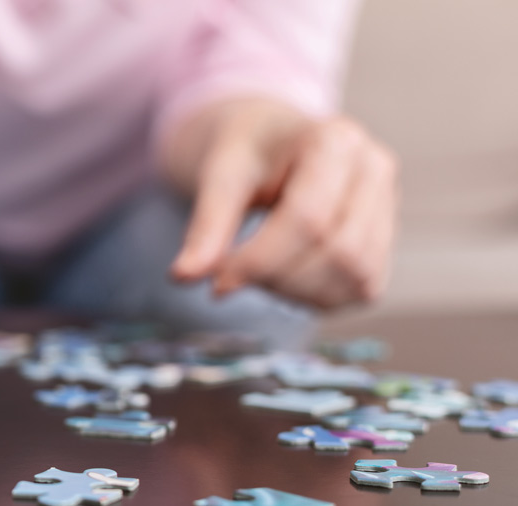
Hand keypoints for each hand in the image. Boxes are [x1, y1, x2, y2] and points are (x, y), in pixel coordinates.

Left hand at [167, 98, 398, 308]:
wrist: (273, 140)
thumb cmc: (246, 152)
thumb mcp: (219, 175)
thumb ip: (206, 225)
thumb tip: (184, 276)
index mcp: (336, 140)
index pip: (308, 219)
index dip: (260, 261)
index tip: (218, 283)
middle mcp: (374, 169)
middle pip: (338, 250)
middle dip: (278, 278)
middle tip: (232, 279)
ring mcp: (388, 205)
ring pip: (357, 275)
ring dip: (298, 292)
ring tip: (257, 275)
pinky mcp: (384, 239)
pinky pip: (363, 287)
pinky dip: (318, 298)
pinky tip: (282, 281)